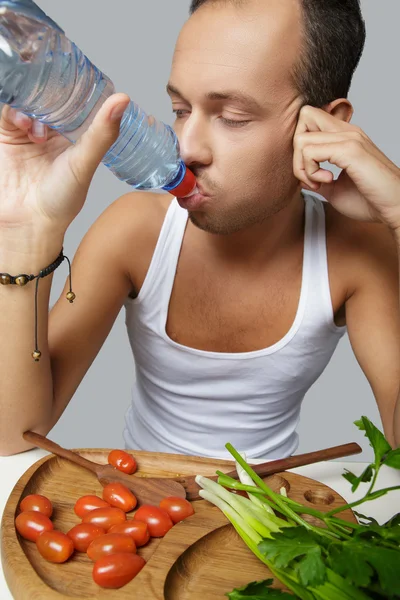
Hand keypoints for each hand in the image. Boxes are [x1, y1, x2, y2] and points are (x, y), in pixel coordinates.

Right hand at [0, 93, 129, 238]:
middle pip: (50, 94)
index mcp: (76, 135)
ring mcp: (28, 131)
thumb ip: (101, 134)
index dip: (78, 85)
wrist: (28, 222)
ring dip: (32, 103)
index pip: (78, 100)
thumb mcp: (84, 164)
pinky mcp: (7, 134)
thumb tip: (123, 100)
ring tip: (38, 126)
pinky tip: (23, 123)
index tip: (80, 70)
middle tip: (53, 82)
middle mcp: (52, 130)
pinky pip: (8, 110)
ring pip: (28, 99)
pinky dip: (14, 111)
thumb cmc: (60, 201)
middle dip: (50, 87)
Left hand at [293, 106, 399, 231]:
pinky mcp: (350, 150)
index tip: (312, 173)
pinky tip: (327, 181)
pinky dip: (311, 171)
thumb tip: (300, 177)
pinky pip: (310, 152)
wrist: (394, 207)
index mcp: (345, 136)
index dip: (301, 146)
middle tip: (310, 178)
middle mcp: (347, 131)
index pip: (309, 119)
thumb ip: (317, 179)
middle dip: (296, 153)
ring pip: (301, 138)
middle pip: (303, 118)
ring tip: (320, 182)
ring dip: (302, 166)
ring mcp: (349, 138)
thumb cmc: (369, 200)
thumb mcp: (334, 189)